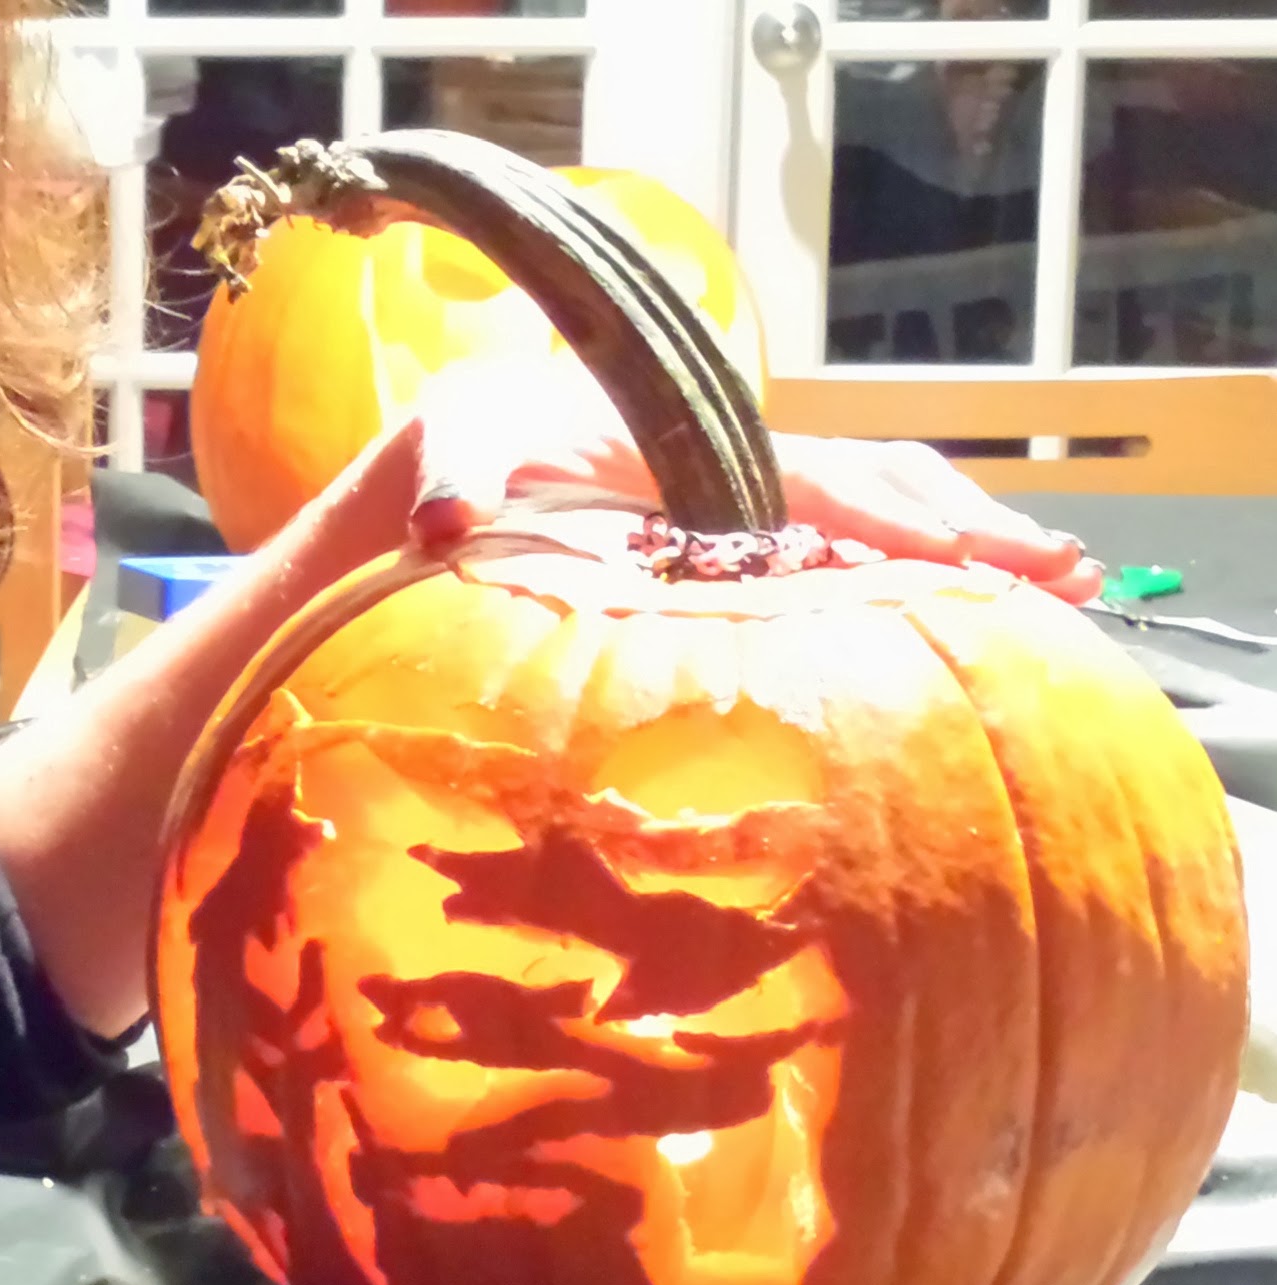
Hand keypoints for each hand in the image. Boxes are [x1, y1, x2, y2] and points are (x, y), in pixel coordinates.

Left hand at [400, 356, 1102, 604]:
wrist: (460, 456)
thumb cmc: (466, 450)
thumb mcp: (453, 450)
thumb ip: (453, 479)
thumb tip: (439, 525)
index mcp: (702, 445)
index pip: (829, 486)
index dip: (906, 525)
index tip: (985, 563)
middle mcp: (745, 466)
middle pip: (883, 488)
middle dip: (973, 531)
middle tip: (1069, 581)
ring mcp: (753, 501)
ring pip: (879, 511)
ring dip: (962, 548)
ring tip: (1055, 593)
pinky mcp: (745, 539)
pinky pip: (846, 544)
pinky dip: (908, 571)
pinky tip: (956, 616)